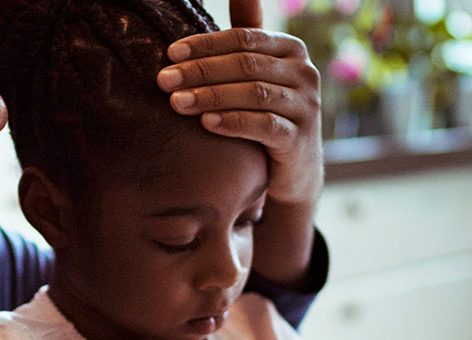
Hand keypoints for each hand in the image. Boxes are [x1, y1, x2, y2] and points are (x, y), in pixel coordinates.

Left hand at [157, 2, 323, 205]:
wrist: (293, 170)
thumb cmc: (268, 114)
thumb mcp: (258, 74)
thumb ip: (246, 37)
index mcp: (291, 50)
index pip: (244, 38)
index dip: (205, 45)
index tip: (170, 54)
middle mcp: (305, 73)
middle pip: (246, 64)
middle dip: (201, 71)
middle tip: (164, 80)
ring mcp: (306, 106)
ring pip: (254, 94)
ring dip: (210, 96)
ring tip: (177, 102)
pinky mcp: (300, 139)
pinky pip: (264, 126)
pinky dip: (233, 122)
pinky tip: (206, 123)